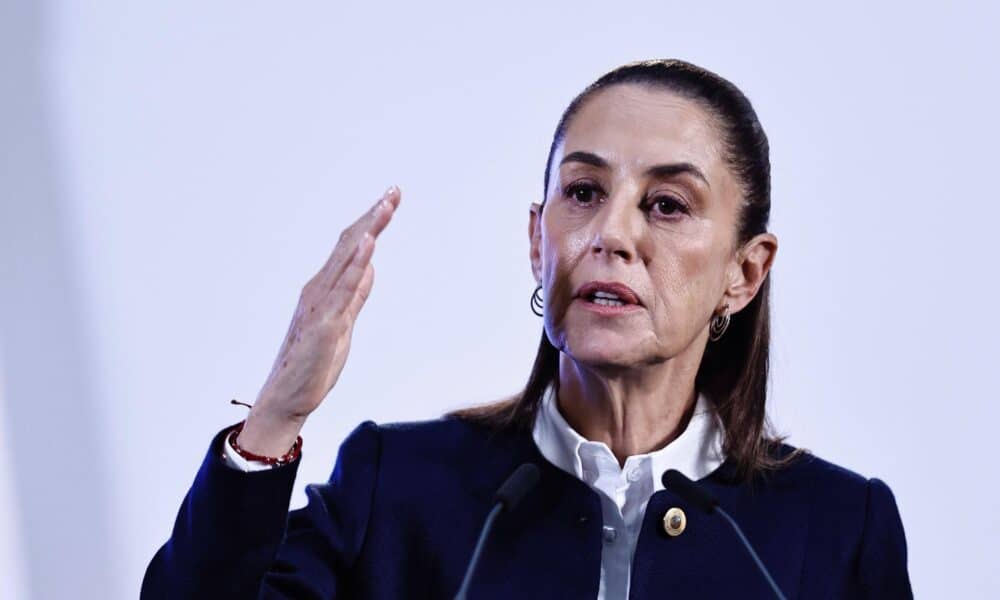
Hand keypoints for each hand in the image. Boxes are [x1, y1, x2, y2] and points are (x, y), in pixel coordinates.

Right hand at [237, 186, 400, 456]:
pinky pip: (344, 289)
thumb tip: (370, 268)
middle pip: (350, 243)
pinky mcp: (326, 324)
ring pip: (347, 259)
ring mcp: (321, 305)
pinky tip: (368, 244)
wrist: (288, 399)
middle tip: (394, 191)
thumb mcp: (344, 324)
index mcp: (325, 288)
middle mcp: (320, 289)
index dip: (371, 222)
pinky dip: (356, 263)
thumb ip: (355, 296)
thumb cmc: (312, 364)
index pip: (351, 246)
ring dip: (368, 230)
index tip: (390, 198)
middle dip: (373, 216)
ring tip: (386, 206)